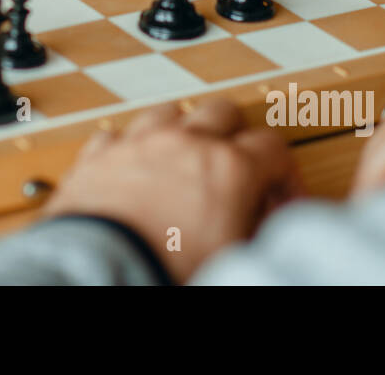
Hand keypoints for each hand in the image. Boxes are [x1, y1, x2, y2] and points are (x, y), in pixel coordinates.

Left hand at [42, 100, 301, 282]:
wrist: (103, 271)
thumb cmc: (166, 269)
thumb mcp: (233, 253)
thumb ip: (254, 226)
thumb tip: (263, 221)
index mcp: (228, 169)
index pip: (273, 148)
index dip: (283, 174)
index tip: (277, 198)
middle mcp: (184, 144)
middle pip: (223, 113)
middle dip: (235, 137)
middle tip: (234, 168)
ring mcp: (139, 144)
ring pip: (171, 113)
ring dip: (182, 132)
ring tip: (184, 162)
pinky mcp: (100, 155)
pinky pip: (120, 135)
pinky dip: (131, 148)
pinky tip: (134, 169)